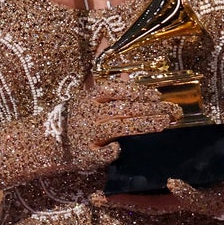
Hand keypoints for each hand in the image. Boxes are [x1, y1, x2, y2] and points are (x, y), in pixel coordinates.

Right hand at [65, 79, 181, 172]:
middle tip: (172, 111)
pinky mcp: (86, 154)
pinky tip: (121, 148)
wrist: (51, 142)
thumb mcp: (89, 96)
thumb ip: (109, 86)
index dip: (136, 91)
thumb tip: (125, 70)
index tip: (157, 95)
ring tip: (163, 124)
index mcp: (90, 97)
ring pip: (119, 127)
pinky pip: (104, 152)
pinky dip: (114, 150)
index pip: (115, 90)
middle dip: (150, 109)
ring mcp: (88, 133)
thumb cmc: (77, 116)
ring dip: (143, 125)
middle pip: (123, 108)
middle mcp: (89, 113)